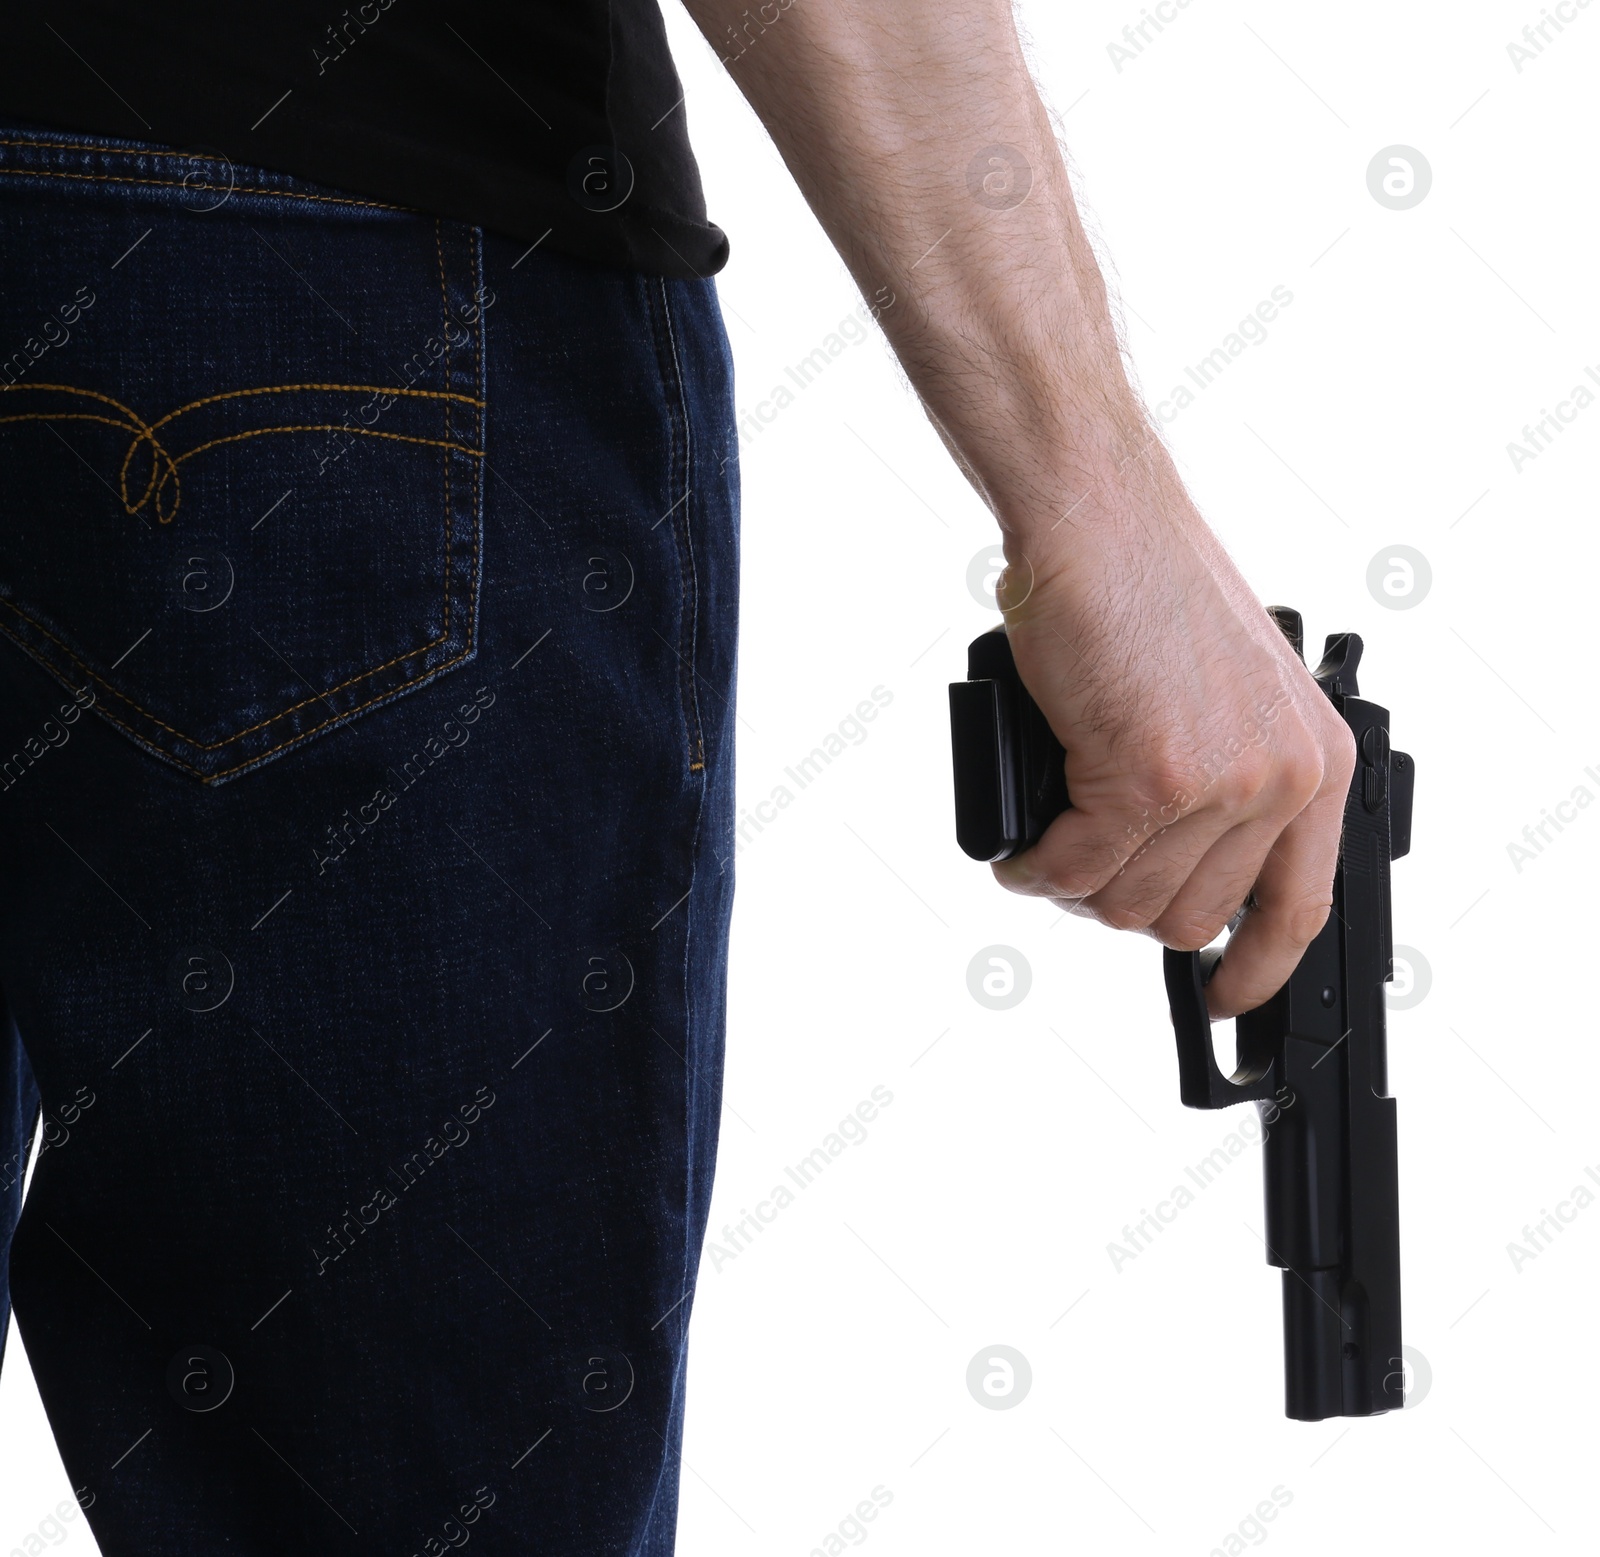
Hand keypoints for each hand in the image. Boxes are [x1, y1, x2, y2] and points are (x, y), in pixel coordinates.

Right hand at [990, 450, 1355, 1018]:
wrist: (1100, 524)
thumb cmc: (1149, 589)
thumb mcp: (1228, 693)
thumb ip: (1225, 783)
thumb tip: (1175, 866)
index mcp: (1316, 760)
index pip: (1301, 905)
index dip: (1258, 968)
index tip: (1225, 997)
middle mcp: (1280, 778)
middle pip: (1190, 917)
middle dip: (1123, 908)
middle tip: (1081, 870)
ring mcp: (1217, 781)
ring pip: (1127, 903)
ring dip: (1073, 888)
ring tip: (1046, 849)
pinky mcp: (1145, 776)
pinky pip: (1075, 869)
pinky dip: (1034, 869)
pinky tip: (1019, 851)